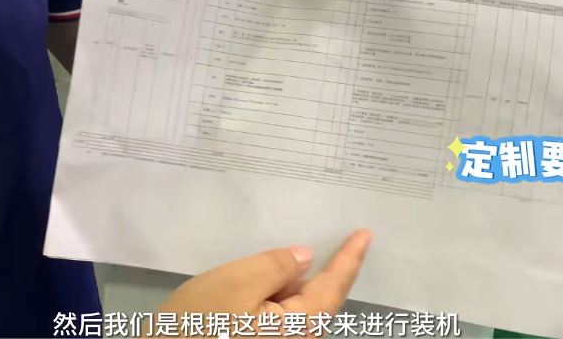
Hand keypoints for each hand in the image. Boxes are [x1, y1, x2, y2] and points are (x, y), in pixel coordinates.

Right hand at [156, 229, 372, 335]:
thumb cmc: (197, 325)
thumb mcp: (236, 281)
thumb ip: (276, 266)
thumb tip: (303, 260)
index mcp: (299, 328)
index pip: (334, 286)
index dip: (349, 258)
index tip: (366, 234)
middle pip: (317, 301)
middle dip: (318, 273)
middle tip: (327, 240)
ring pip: (295, 310)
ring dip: (289, 286)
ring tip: (277, 262)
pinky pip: (278, 320)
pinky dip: (274, 298)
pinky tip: (257, 285)